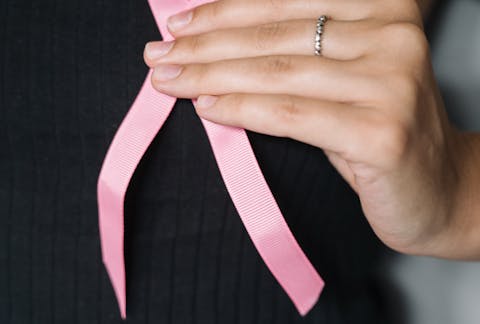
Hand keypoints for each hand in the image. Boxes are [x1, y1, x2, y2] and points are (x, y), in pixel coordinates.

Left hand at [143, 0, 473, 257]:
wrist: (437, 189)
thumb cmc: (377, 130)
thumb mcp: (341, 78)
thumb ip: (293, 53)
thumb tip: (215, 42)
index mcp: (385, 8)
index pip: (286, 1)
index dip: (224, 11)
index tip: (179, 25)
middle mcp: (393, 36)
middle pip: (275, 36)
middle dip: (206, 46)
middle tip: (158, 55)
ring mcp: (391, 84)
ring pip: (277, 73)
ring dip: (210, 77)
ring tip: (168, 81)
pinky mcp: (382, 133)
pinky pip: (290, 114)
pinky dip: (242, 110)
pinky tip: (206, 107)